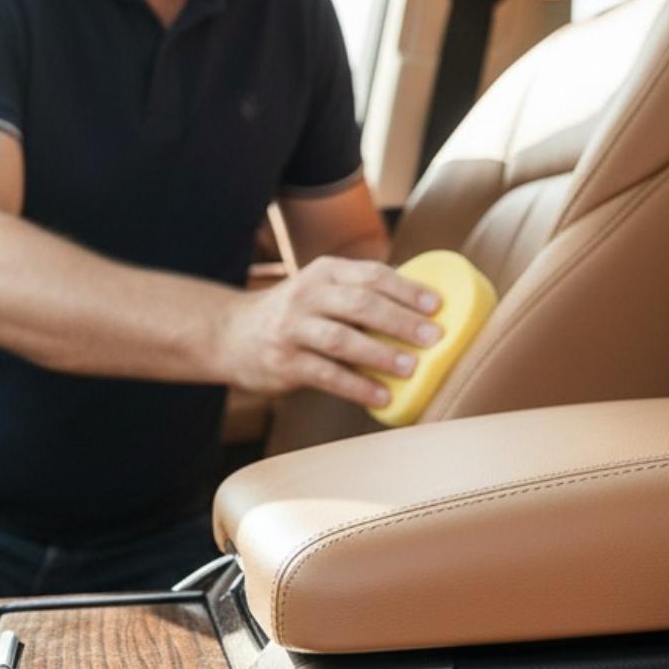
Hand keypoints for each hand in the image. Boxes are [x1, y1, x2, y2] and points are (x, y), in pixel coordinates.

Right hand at [218, 257, 443, 406]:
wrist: (230, 333)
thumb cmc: (293, 314)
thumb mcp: (320, 289)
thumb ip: (359, 292)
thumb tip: (425, 304)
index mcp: (323, 272)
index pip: (371, 274)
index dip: (407, 290)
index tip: (438, 306)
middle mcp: (306, 295)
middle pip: (359, 304)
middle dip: (401, 321)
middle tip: (434, 338)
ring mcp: (292, 329)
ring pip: (341, 338)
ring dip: (380, 353)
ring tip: (411, 368)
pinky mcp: (283, 362)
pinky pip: (325, 374)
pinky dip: (356, 386)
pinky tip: (381, 397)